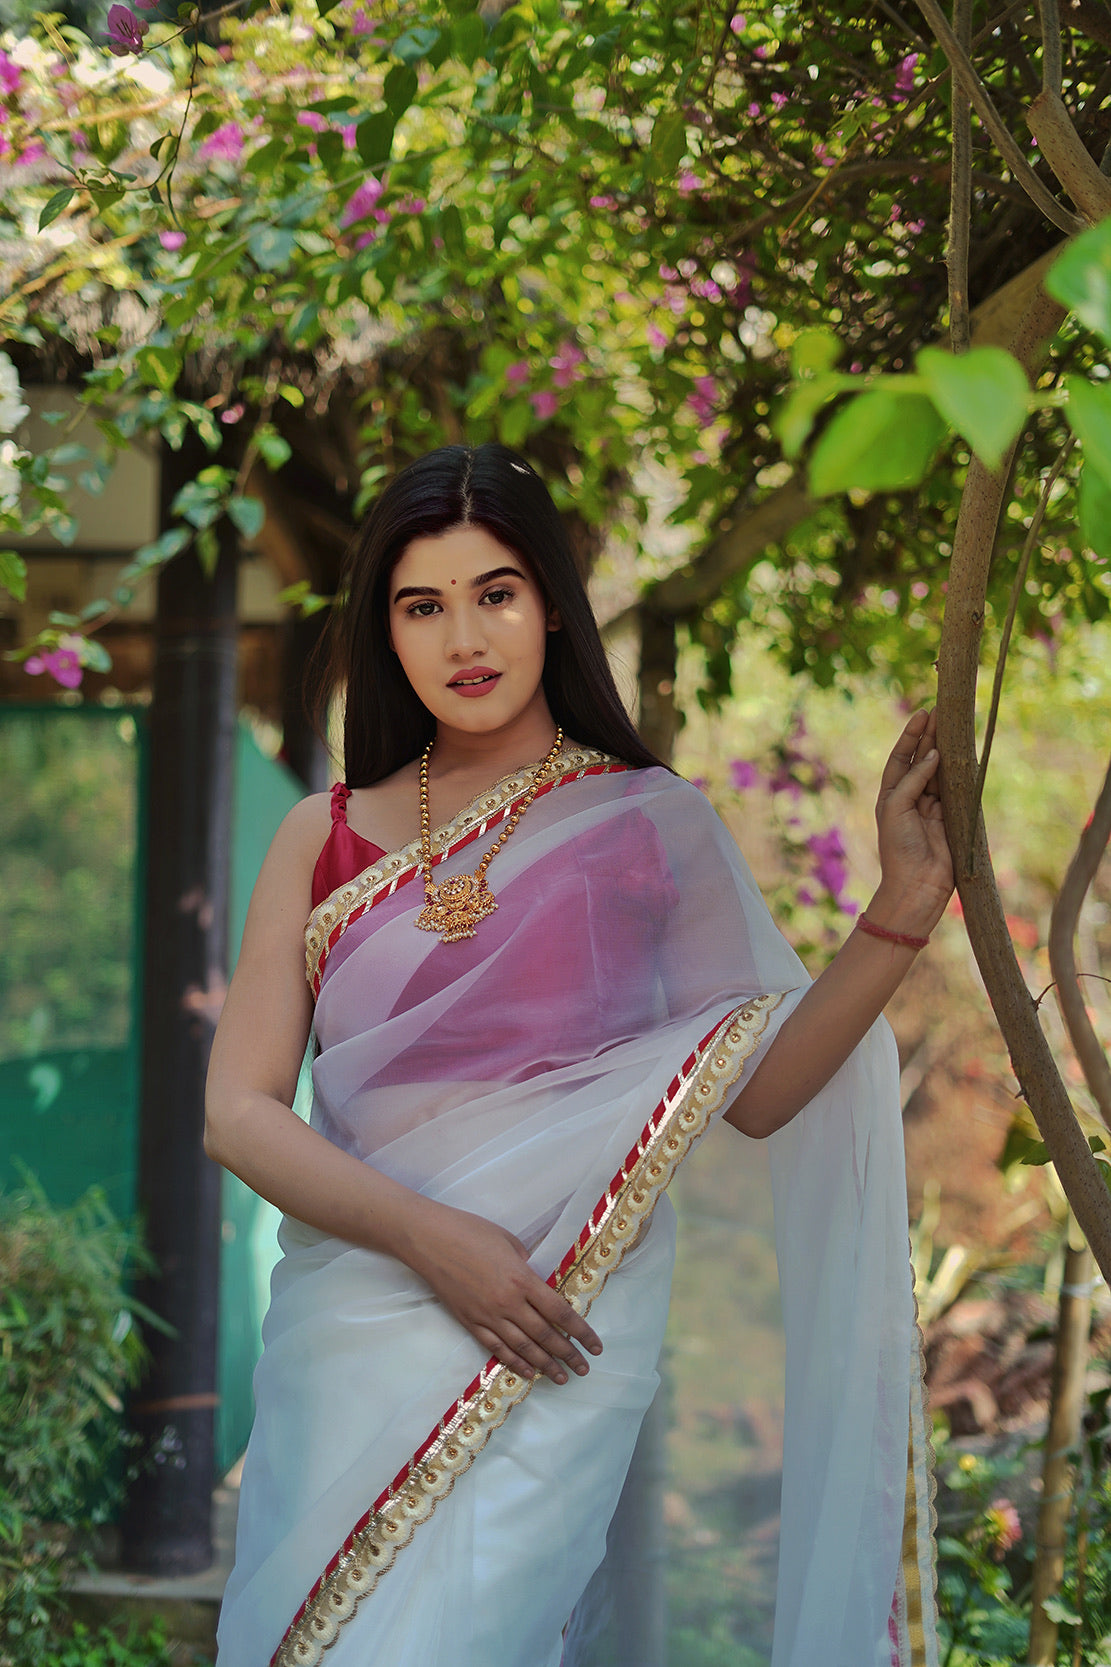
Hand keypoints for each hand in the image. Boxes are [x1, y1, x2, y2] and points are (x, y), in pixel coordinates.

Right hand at [403, 1199, 602, 1385]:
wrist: (429, 1240)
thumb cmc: (470, 1231)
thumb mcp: (509, 1241)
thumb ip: (528, 1265)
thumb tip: (539, 1283)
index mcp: (522, 1280)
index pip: (559, 1312)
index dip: (581, 1332)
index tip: (595, 1345)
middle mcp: (508, 1303)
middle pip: (545, 1335)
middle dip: (567, 1354)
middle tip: (583, 1369)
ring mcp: (487, 1316)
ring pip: (522, 1348)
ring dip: (544, 1365)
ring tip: (561, 1378)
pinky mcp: (470, 1322)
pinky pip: (496, 1348)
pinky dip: (514, 1362)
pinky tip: (527, 1371)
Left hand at [870, 708, 954, 937]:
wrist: (918, 884)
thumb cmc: (898, 848)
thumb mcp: (896, 808)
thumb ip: (914, 780)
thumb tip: (934, 755)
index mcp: (892, 795)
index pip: (901, 758)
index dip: (911, 736)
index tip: (922, 714)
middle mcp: (912, 798)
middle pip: (924, 760)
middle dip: (932, 736)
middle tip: (943, 711)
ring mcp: (934, 807)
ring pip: (942, 771)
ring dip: (947, 749)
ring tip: (955, 724)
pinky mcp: (953, 817)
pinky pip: (957, 789)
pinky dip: (961, 771)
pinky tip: (966, 752)